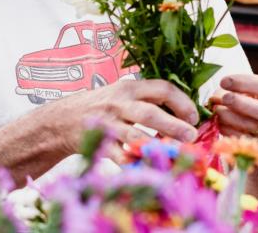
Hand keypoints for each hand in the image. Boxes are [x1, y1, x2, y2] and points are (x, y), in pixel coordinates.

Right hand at [38, 79, 199, 160]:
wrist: (63, 119)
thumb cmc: (101, 107)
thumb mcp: (123, 94)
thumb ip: (148, 100)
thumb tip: (184, 114)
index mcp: (130, 88)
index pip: (162, 89)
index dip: (182, 102)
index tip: (194, 116)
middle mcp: (119, 103)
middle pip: (150, 113)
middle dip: (173, 125)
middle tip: (191, 136)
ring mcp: (108, 123)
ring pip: (135, 135)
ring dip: (156, 146)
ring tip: (174, 155)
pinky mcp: (98, 142)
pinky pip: (118, 155)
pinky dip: (133, 163)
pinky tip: (146, 169)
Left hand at [209, 74, 257, 139]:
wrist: (251, 119)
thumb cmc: (244, 95)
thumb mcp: (243, 86)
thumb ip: (233, 87)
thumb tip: (219, 98)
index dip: (243, 83)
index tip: (224, 82)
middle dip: (243, 104)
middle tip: (225, 98)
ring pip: (252, 126)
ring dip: (230, 117)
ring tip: (217, 109)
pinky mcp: (256, 143)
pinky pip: (242, 138)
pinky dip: (227, 129)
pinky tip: (218, 121)